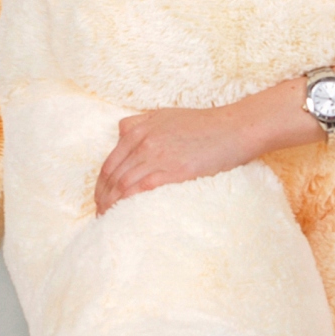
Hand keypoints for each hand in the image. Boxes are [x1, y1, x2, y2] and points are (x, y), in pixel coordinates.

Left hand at [94, 103, 264, 212]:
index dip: (101, 185)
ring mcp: (157, 155)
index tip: (100, 200)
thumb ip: (140, 123)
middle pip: (112, 176)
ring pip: (123, 185)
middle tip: (101, 215)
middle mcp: (143, 141)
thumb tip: (122, 133)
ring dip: (112, 205)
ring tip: (110, 220)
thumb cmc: (204, 124)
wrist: (234, 128)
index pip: (108, 163)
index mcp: (138, 129)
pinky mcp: (174, 170)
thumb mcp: (165, 115)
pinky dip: (128, 203)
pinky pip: (142, 189)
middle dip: (102, 199)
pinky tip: (125, 214)